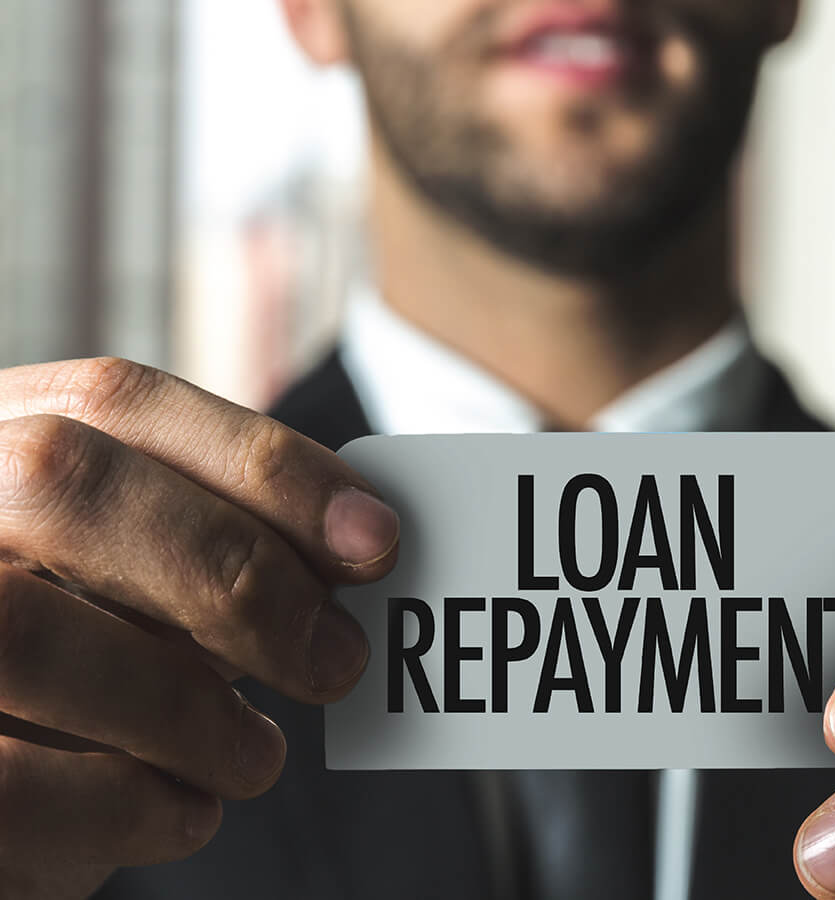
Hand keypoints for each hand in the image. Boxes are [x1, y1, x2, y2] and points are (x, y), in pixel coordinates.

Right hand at [0, 358, 398, 897]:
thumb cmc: (74, 669)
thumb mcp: (132, 585)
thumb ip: (212, 546)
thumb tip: (357, 544)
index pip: (116, 401)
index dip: (260, 461)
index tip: (375, 538)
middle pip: (62, 482)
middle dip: (232, 571)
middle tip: (336, 659)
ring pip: (22, 629)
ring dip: (187, 707)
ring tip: (257, 756)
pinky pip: (6, 784)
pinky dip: (128, 806)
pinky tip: (183, 812)